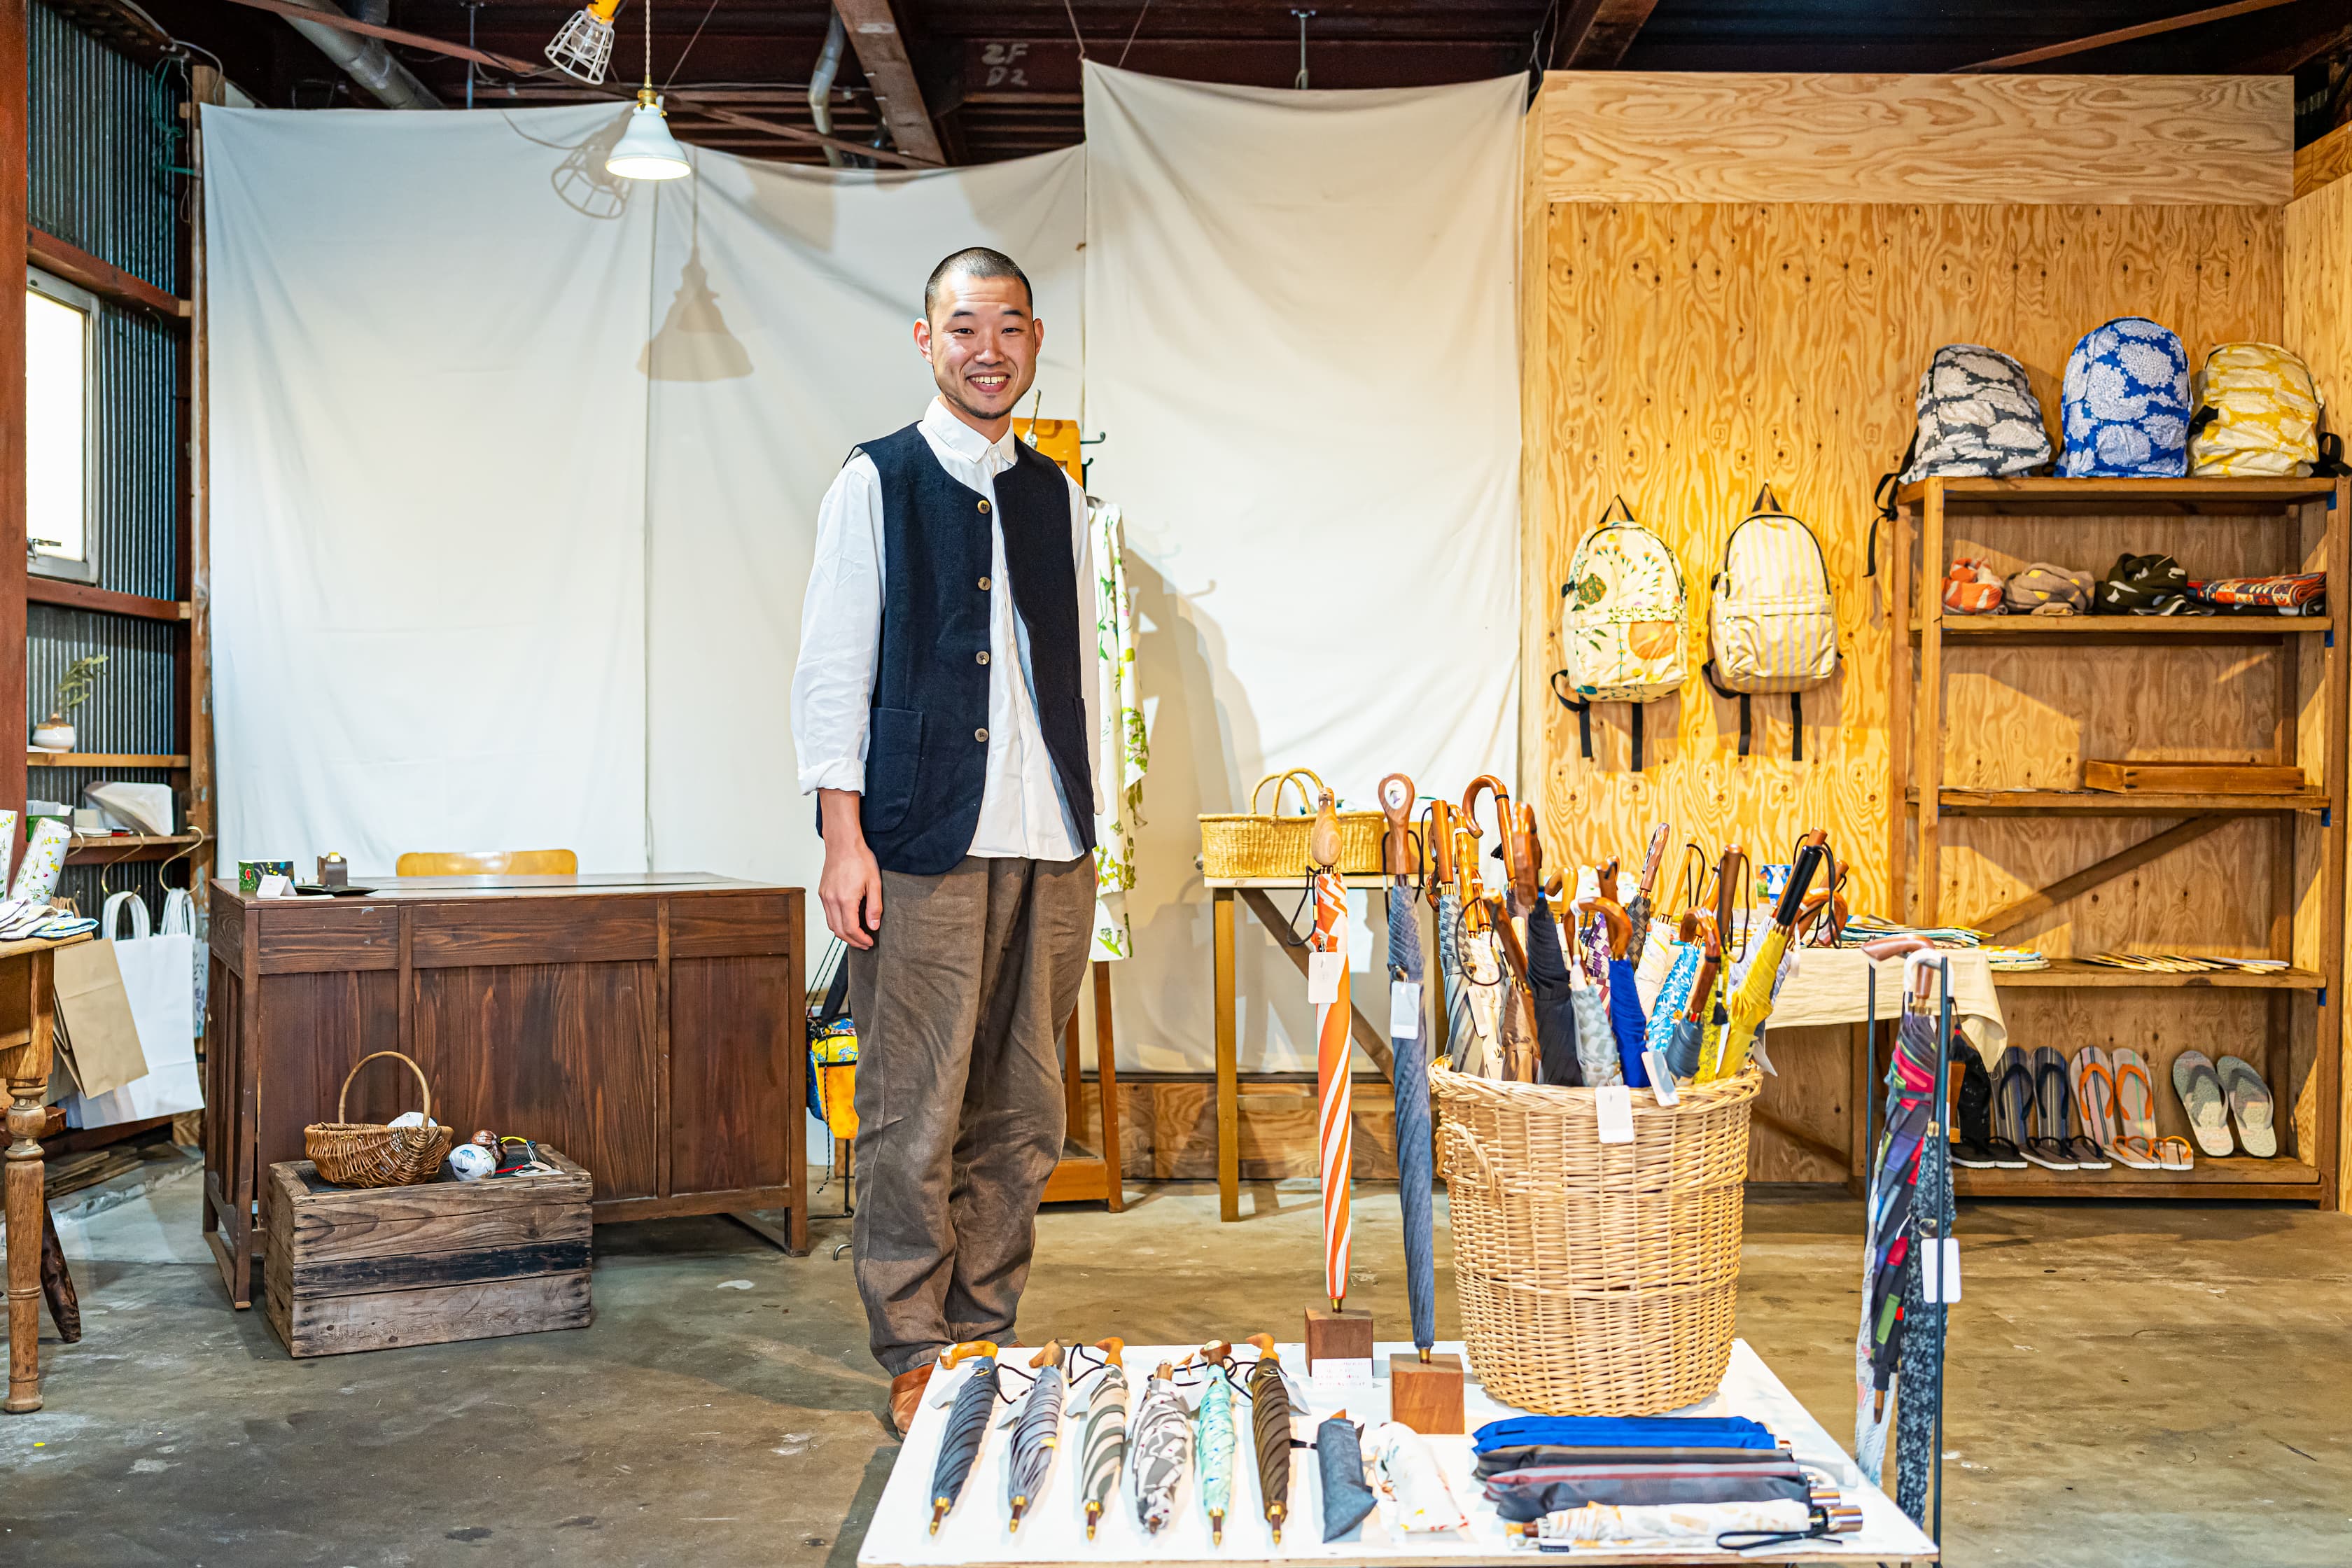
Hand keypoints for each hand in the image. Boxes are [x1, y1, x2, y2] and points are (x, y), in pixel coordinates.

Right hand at [818, 789, 883, 948]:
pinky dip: (837, 923)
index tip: (870, 942)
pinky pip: (828, 914)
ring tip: (857, 936)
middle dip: (852, 941)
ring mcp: (824, 897)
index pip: (851, 929)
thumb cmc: (860, 859)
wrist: (843, 843)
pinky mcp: (822, 892)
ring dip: (843, 934)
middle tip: (865, 944)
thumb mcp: (874, 883)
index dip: (861, 939)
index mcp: (845, 899)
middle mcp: (831, 900)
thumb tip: (873, 926)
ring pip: (831, 924)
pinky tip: (847, 922)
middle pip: (839, 931)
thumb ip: (874, 907)